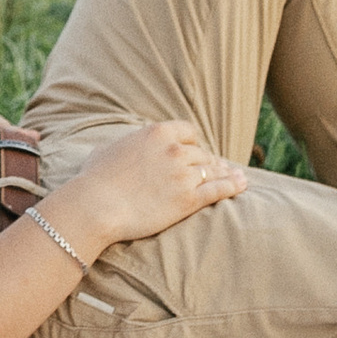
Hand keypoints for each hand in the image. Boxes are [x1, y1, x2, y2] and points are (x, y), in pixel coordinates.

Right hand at [44, 121, 247, 257]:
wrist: (96, 205)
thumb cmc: (95, 179)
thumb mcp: (107, 149)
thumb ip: (125, 144)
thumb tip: (122, 147)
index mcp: (157, 133)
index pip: (188, 132)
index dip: (193, 143)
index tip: (195, 151)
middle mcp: (175, 150)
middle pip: (202, 153)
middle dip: (209, 161)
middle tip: (218, 168)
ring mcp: (184, 175)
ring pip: (213, 170)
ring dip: (224, 173)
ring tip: (236, 176)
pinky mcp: (189, 199)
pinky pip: (218, 190)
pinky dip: (232, 186)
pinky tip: (241, 184)